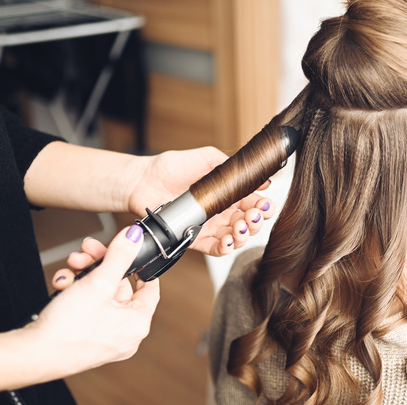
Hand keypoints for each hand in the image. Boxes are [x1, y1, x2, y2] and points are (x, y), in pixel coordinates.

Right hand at [32, 226, 159, 374]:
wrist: (32, 354)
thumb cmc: (68, 328)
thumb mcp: (98, 283)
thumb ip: (119, 256)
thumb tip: (134, 236)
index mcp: (138, 323)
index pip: (149, 287)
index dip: (140, 265)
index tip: (130, 251)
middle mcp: (125, 333)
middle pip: (118, 286)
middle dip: (98, 265)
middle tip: (86, 251)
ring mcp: (104, 337)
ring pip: (99, 294)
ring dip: (83, 275)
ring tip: (70, 267)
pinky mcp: (85, 337)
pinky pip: (86, 307)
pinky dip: (75, 292)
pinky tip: (62, 285)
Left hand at [125, 146, 275, 255]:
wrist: (142, 180)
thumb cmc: (171, 167)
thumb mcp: (207, 158)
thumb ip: (232, 168)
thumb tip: (260, 178)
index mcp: (227, 194)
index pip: (252, 203)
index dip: (262, 206)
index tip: (264, 204)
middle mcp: (221, 212)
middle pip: (248, 223)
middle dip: (255, 222)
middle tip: (252, 216)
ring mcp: (208, 226)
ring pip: (235, 238)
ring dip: (243, 236)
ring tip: (239, 228)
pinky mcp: (194, 238)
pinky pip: (215, 248)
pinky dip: (225, 248)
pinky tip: (228, 241)